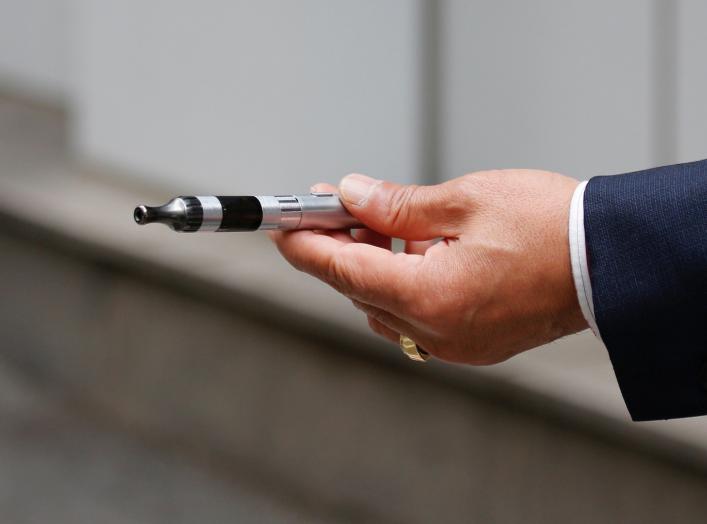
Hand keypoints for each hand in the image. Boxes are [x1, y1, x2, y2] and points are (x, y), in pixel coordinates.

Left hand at [270, 170, 586, 364]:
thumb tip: (352, 195)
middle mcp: (436, 332)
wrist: (610, 262)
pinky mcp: (471, 343)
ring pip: (385, 304)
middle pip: (361, 289)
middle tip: (332, 206)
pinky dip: (403, 283)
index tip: (282, 226)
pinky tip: (413, 251)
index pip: (344, 271)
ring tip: (376, 221)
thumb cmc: (550, 227)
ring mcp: (454, 344)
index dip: (307, 245)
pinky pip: (415, 315)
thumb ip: (397, 206)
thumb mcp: (464, 200)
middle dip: (341, 247)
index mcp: (429, 297)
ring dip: (372, 265)